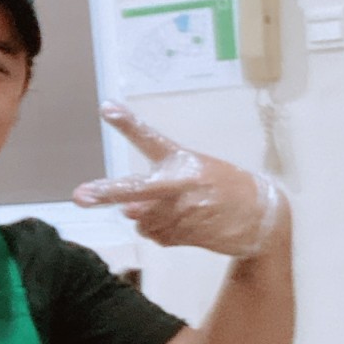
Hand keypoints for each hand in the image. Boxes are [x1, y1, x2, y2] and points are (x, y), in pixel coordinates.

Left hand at [72, 102, 286, 257]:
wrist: (261, 216)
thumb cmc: (223, 185)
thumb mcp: (196, 168)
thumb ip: (157, 185)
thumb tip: (127, 212)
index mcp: (182, 161)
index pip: (150, 139)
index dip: (127, 124)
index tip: (106, 108)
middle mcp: (179, 186)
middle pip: (135, 190)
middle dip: (107, 194)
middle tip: (81, 195)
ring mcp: (181, 213)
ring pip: (139, 218)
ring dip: (145, 216)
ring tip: (175, 209)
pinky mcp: (183, 235)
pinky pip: (152, 235)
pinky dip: (158, 231)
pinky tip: (182, 223)